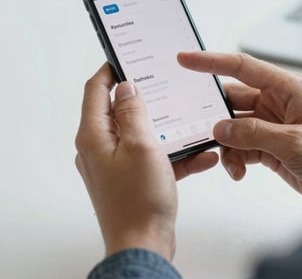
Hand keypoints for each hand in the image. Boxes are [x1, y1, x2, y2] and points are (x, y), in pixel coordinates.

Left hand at [75, 64, 217, 259]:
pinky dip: (172, 153)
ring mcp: (115, 164)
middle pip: (117, 111)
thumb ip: (132, 112)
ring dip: (164, 127)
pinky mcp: (131, 178)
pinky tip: (200, 155)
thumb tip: (126, 87)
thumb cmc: (139, 200)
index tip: (125, 58)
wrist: (144, 247)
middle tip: (161, 85)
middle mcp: (100, 148)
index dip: (110, 71)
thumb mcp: (141, 145)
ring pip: (139, 133)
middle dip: (142, 98)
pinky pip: (152, 156)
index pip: (96, 90)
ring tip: (186, 121)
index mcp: (95, 136)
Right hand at [178, 52, 301, 213]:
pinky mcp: (271, 146)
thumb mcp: (295, 143)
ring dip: (228, 145)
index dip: (211, 62)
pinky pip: (242, 147)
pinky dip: (236, 158)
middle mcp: (276, 103)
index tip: (187, 60)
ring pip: (234, 127)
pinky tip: (240, 171)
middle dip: (215, 116)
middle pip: (233, 100)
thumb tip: (221, 128)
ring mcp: (272, 125)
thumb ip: (253, 134)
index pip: (241, 67)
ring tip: (232, 163)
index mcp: (286, 89)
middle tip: (200, 128)